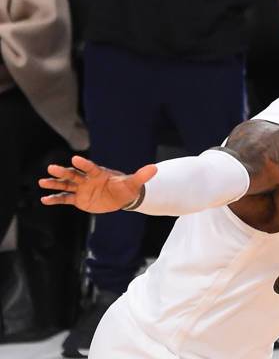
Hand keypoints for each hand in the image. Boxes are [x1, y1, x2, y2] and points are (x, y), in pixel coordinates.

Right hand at [39, 155, 156, 212]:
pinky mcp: (79, 199)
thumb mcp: (134, 183)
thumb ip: (142, 175)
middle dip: (64, 172)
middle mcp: (88, 179)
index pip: (91, 167)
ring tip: (42, 182)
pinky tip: (44, 200)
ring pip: (66, 185)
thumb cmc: (126, 187)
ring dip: (55, 184)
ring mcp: (82, 188)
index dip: (84, 164)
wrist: (121, 197)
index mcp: (100, 173)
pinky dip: (55, 199)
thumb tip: (155, 168)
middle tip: (51, 168)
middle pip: (74, 175)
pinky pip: (66, 198)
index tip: (75, 159)